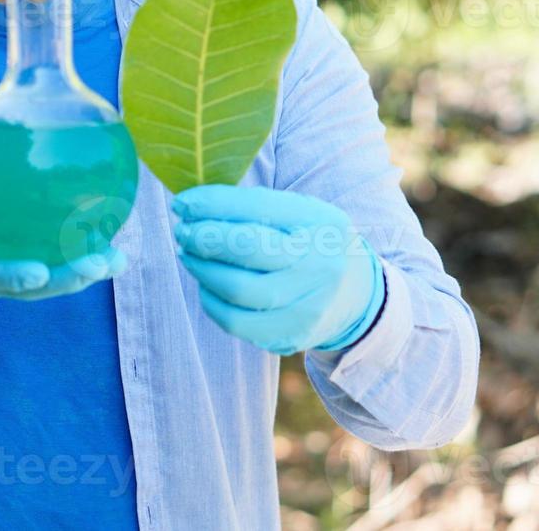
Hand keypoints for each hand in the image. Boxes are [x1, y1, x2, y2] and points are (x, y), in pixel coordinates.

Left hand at [170, 184, 384, 355]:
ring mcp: (308, 303)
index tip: (183, 204)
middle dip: (204, 238)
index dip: (212, 205)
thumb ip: (254, 206)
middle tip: (183, 232)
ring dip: (202, 269)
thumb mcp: (298, 214)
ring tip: (190, 255)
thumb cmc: (309, 243)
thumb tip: (194, 205)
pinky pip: (237, 322)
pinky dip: (211, 301)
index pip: (258, 208)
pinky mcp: (292, 334)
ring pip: (237, 289)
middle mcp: (319, 262)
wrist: (355, 294)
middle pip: (247, 248)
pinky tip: (206, 286)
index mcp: (320, 222)